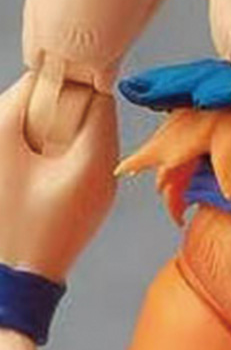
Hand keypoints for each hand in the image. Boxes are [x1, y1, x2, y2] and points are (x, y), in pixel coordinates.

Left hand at [0, 71, 117, 280]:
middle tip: (78, 160)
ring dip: (60, 137)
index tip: (92, 129)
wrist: (18, 274)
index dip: (81, 95)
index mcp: (3, 119)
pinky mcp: (0, 162)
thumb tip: (102, 90)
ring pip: (39, 117)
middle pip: (44, 95)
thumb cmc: (52, 229)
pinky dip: (48, 153)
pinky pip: (31, 139)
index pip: (52, 75)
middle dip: (70, 119)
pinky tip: (52, 184)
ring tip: (65, 176)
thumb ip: (100, 123)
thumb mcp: (90, 172)